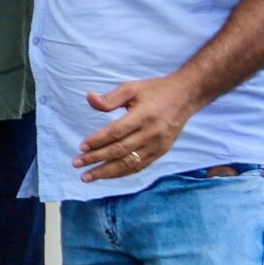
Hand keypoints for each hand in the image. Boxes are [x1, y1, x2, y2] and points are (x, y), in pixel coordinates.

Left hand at [78, 74, 199, 180]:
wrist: (186, 96)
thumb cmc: (155, 91)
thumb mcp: (132, 88)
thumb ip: (110, 98)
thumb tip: (89, 98)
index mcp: (144, 116)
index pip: (116, 133)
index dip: (98, 141)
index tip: (81, 147)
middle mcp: (152, 133)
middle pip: (120, 150)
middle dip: (96, 159)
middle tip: (76, 164)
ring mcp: (158, 145)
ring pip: (129, 162)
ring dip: (106, 171)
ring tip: (87, 176)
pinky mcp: (162, 151)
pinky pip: (140, 166)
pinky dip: (122, 172)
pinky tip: (107, 175)